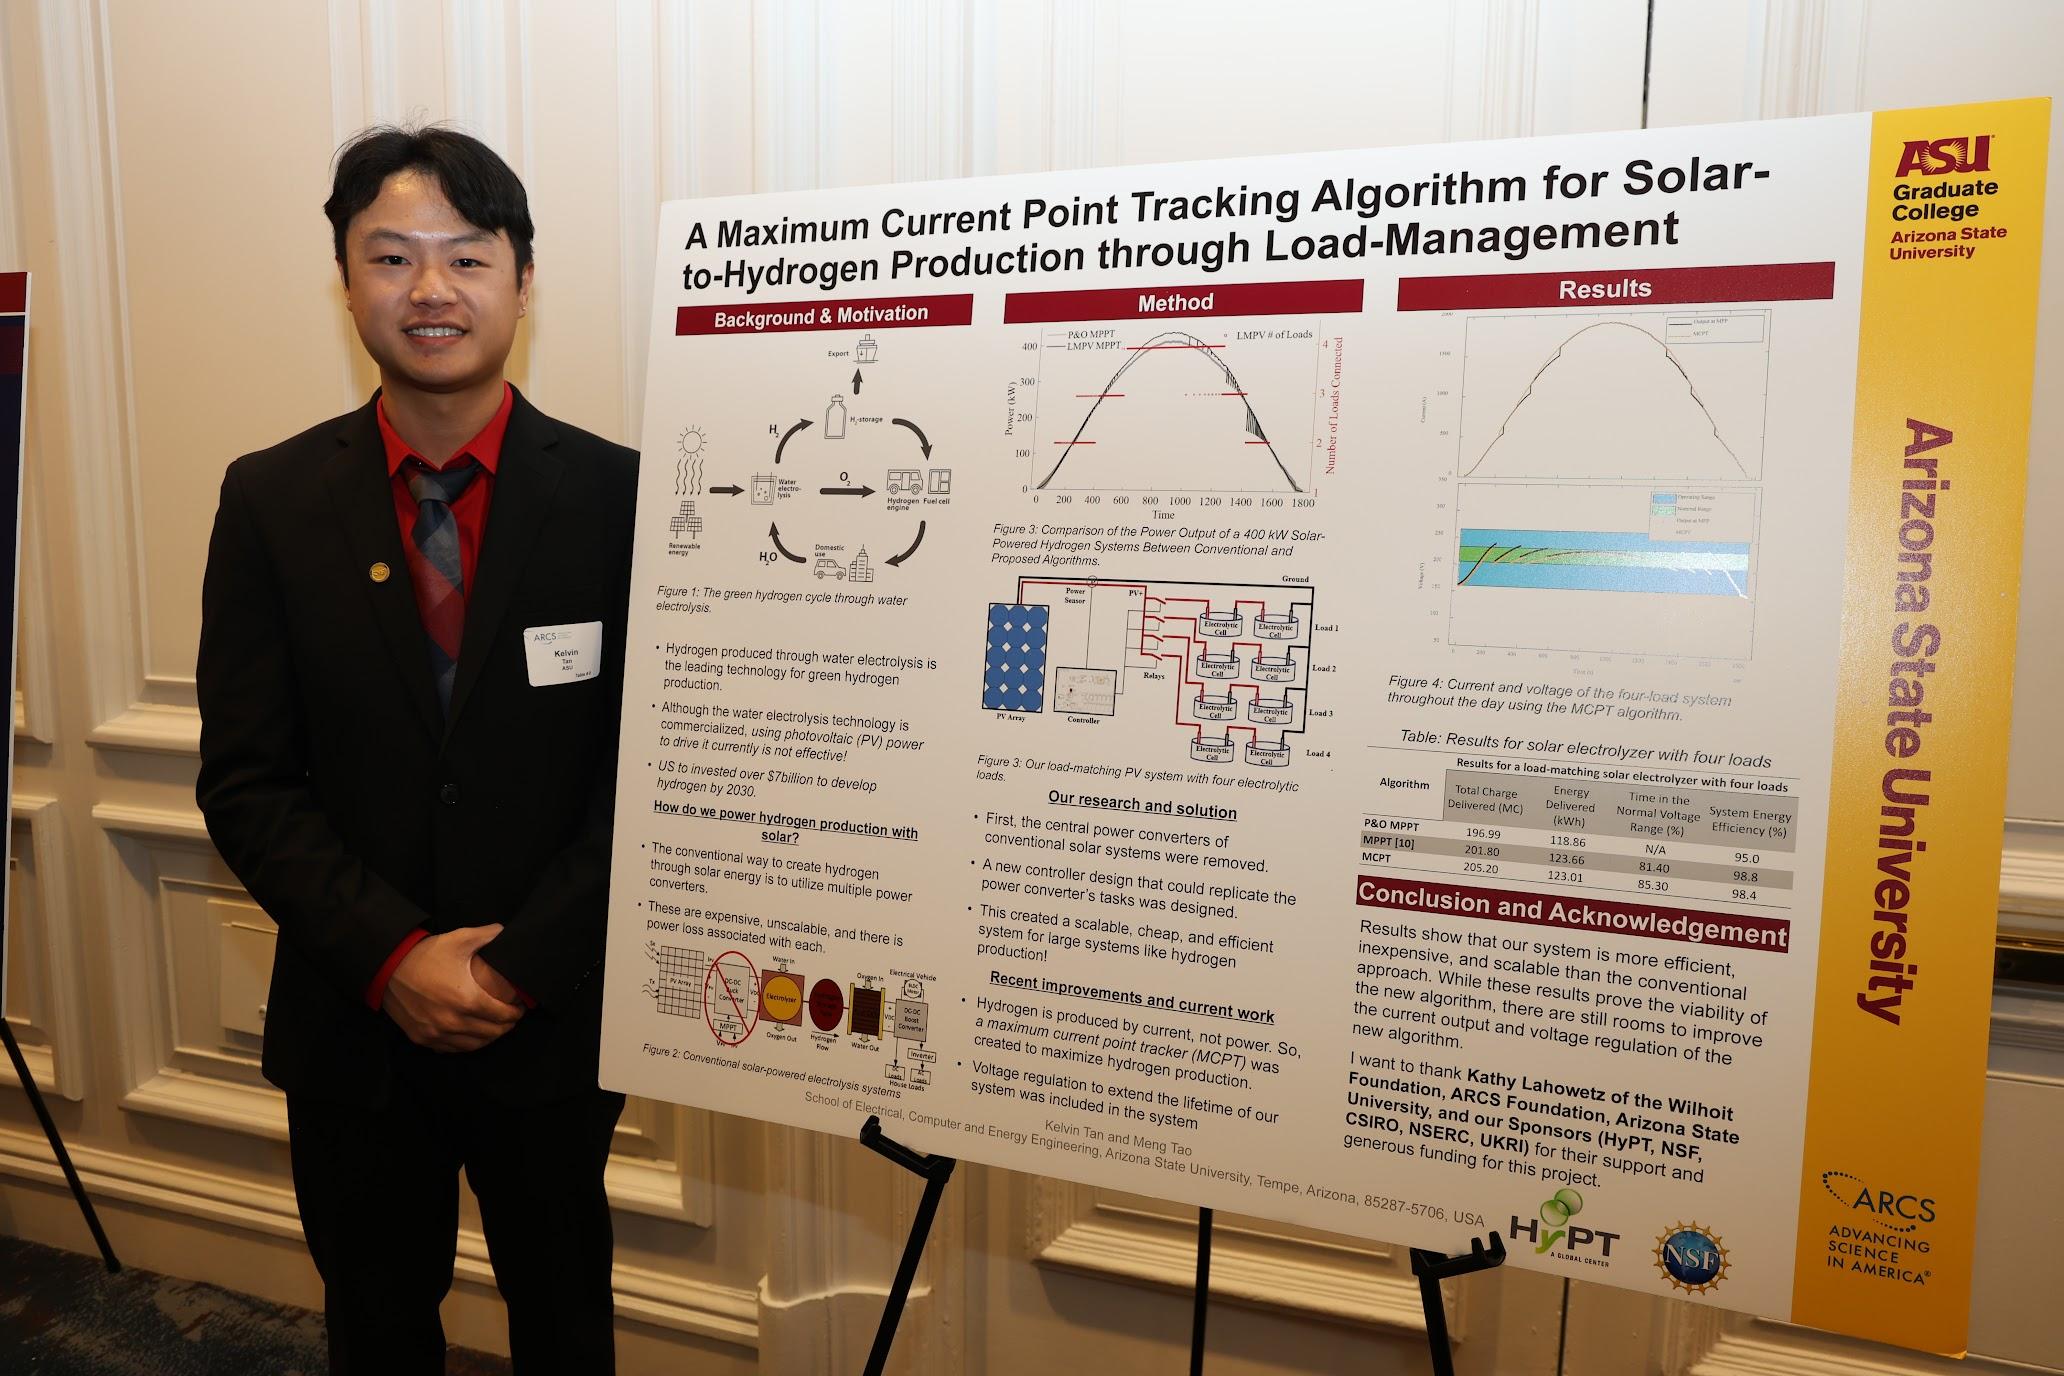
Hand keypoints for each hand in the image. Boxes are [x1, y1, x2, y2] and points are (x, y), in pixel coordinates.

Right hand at [382, 924, 524, 1051]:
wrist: (387, 967)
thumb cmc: (425, 954)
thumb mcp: (459, 939)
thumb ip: (488, 935)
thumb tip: (507, 931)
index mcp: (467, 1000)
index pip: (502, 1016)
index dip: (516, 1013)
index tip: (520, 1008)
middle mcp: (453, 1022)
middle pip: (492, 1033)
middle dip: (506, 1026)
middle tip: (511, 1017)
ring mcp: (436, 1033)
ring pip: (473, 1045)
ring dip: (488, 1038)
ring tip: (495, 1027)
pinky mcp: (422, 1038)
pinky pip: (451, 1049)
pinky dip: (465, 1044)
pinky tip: (471, 1035)